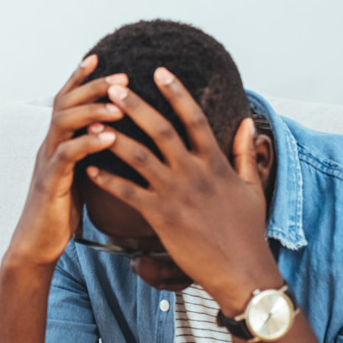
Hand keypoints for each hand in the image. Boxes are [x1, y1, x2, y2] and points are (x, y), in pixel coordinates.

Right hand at [5, 55, 127, 268]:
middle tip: (121, 78)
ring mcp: (47, 163)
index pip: (64, 101)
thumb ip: (87, 154)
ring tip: (118, 106)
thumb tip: (113, 137)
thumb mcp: (77, 175)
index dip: (79, 78)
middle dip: (92, 87)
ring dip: (92, 111)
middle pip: (64, 103)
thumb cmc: (60, 211)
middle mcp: (48, 146)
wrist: (36, 244)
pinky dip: (88, 143)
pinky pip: (67, 156)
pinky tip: (109, 138)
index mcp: (56, 143)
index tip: (99, 59)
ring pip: (63, 123)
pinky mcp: (50, 183)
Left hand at [83, 67, 280, 312]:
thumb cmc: (248, 232)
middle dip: (135, 106)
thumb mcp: (252, 187)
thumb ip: (245, 153)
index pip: (194, 118)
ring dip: (114, 137)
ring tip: (93, 121)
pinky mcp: (162, 217)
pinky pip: (129, 194)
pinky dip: (108, 181)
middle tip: (114, 87)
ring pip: (140, 157)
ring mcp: (177, 194)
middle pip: (161, 130)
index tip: (160, 71)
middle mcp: (194, 173)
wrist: (243, 271)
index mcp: (215, 163)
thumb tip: (247, 123)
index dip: (177, 92)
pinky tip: (90, 171)